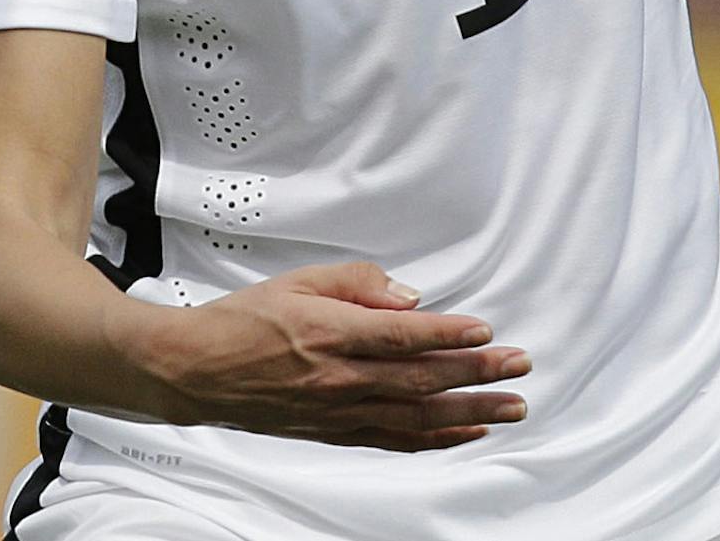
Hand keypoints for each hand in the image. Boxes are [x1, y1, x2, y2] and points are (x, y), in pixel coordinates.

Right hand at [131, 258, 531, 451]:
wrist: (200, 371)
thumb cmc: (247, 319)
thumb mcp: (302, 280)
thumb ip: (360, 283)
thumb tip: (411, 298)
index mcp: (331, 333)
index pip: (403, 337)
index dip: (450, 336)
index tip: (488, 332)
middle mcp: (340, 379)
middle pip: (421, 380)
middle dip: (477, 375)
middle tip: (519, 369)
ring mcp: (339, 412)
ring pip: (416, 417)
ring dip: (468, 413)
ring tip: (509, 408)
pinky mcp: (335, 432)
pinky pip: (394, 439)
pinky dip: (434, 439)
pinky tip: (463, 433)